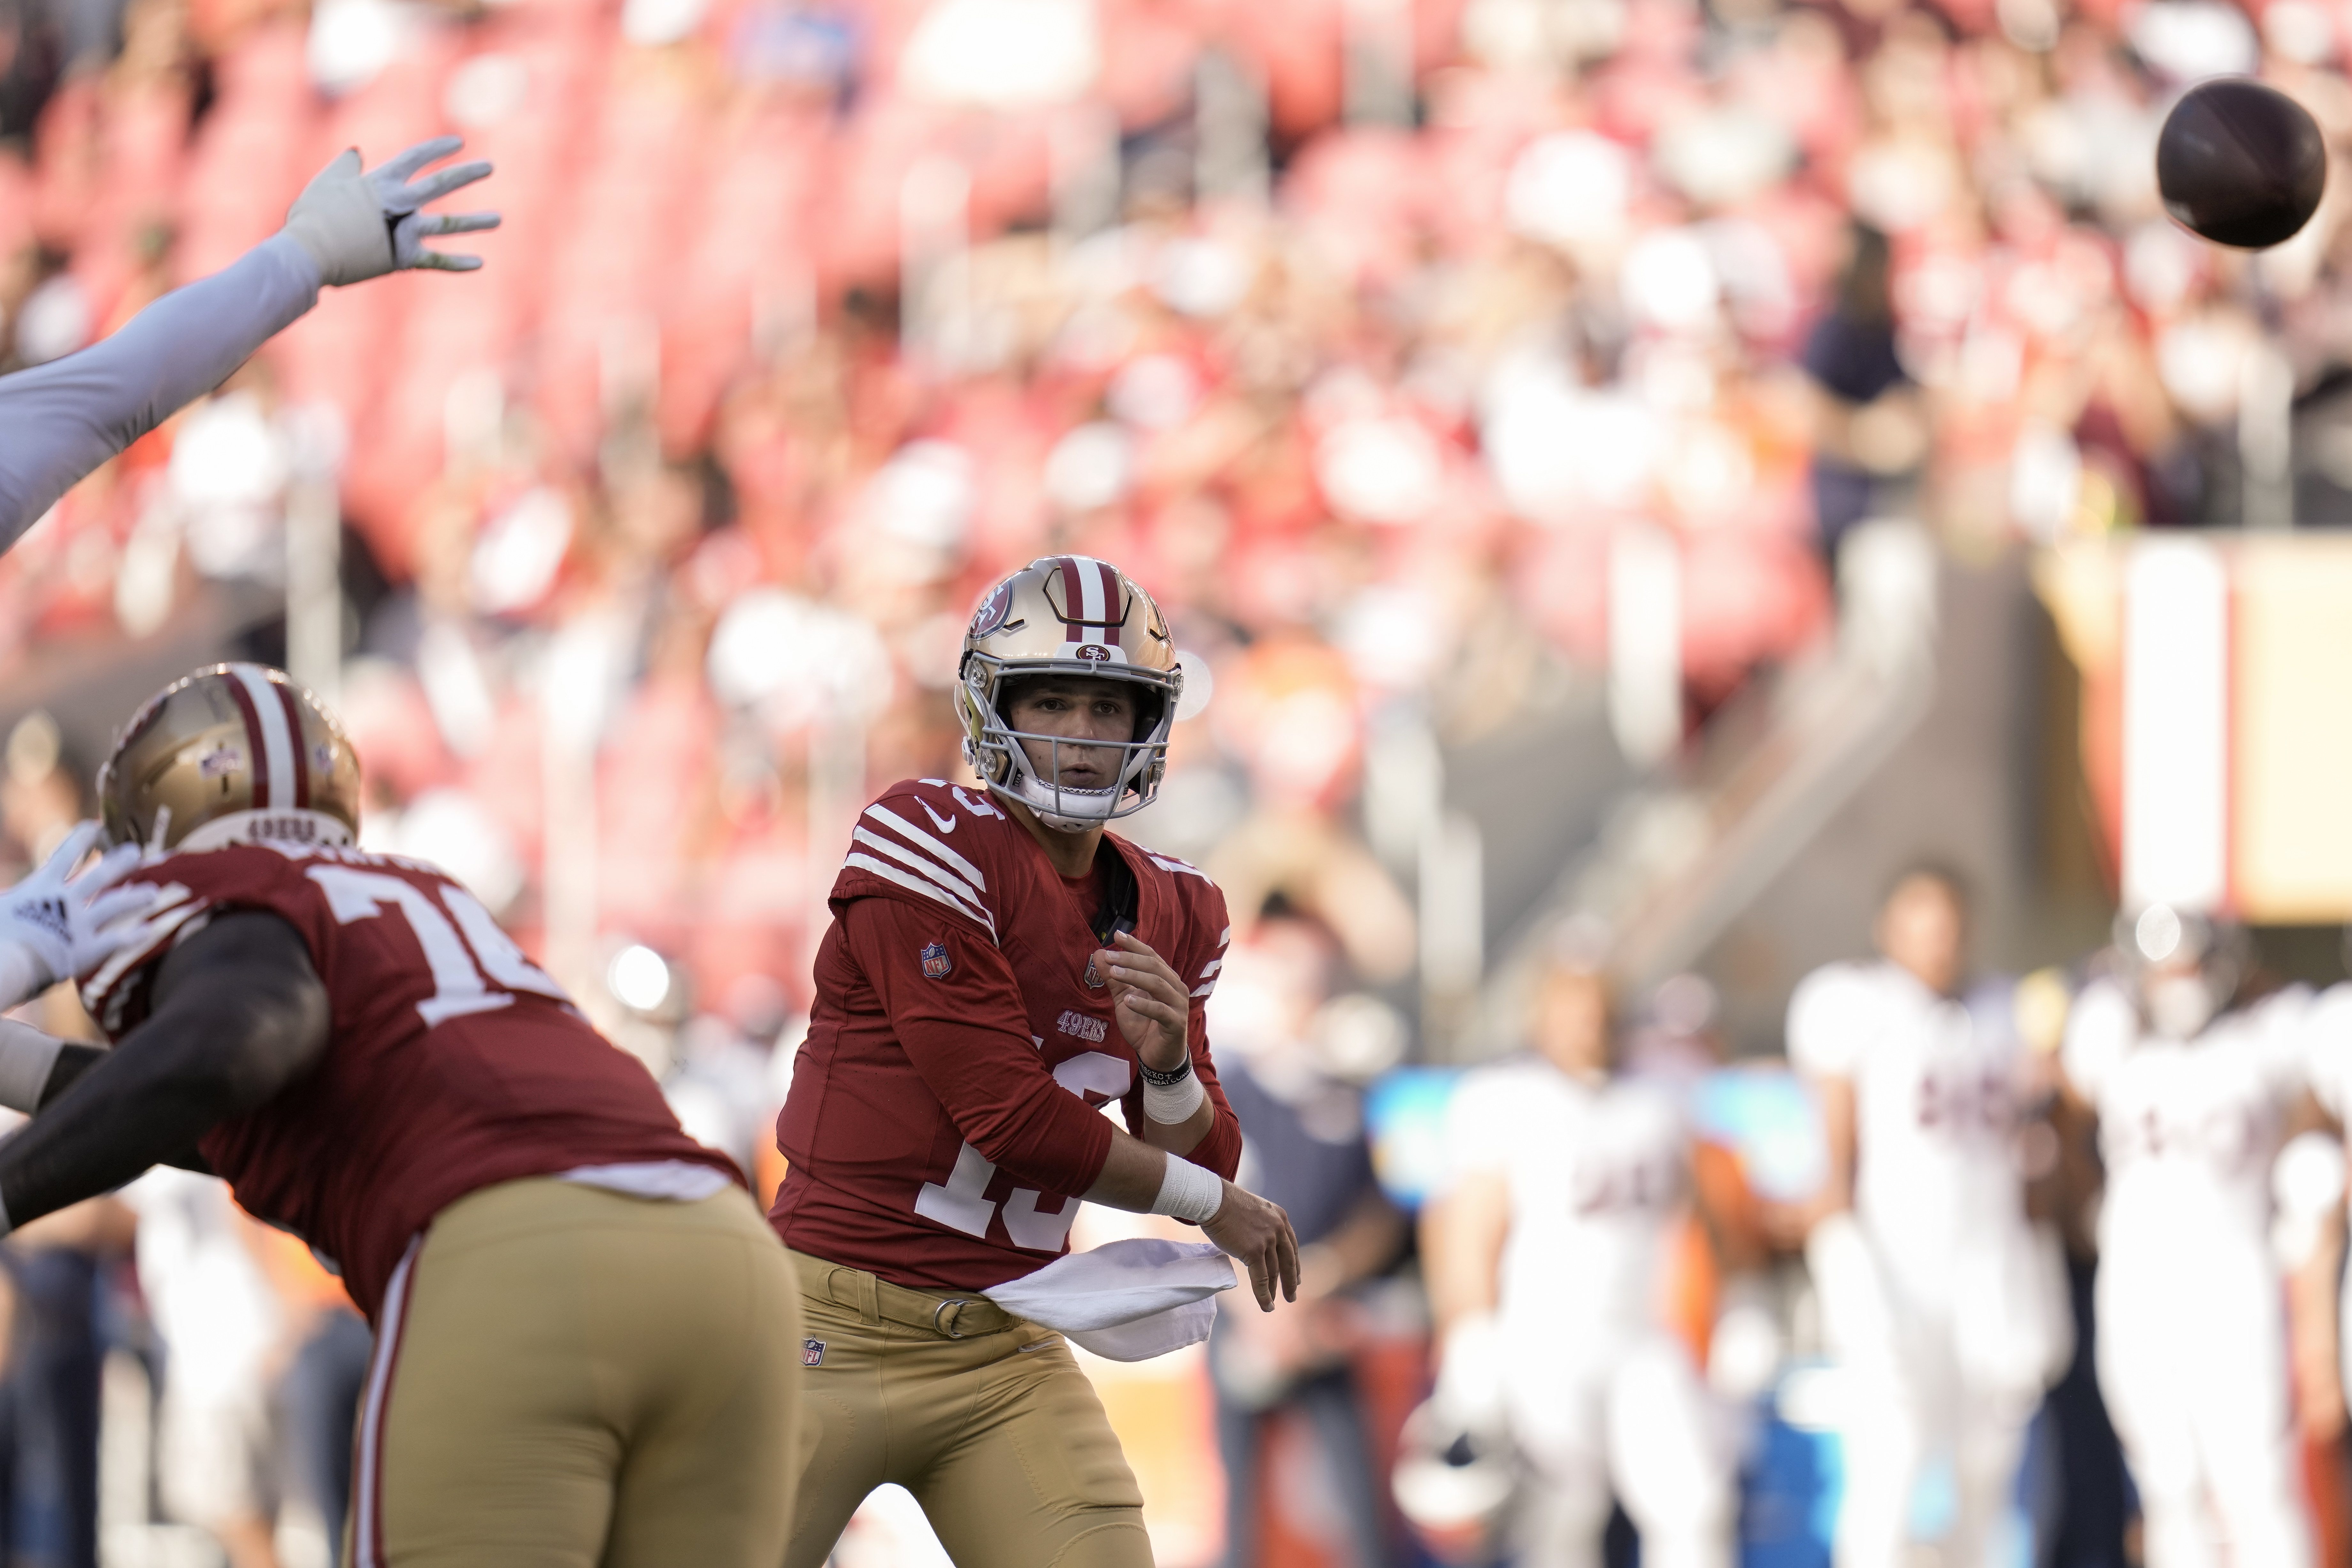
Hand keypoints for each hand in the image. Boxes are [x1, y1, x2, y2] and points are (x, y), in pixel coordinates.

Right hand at [0, 824, 155, 1007]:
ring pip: (116, 904)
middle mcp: (66, 901)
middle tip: (135, 852)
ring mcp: (80, 924)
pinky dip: (136, 934)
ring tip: (152, 892)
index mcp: (41, 887)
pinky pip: (119, 940)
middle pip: (100, 875)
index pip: (65, 855)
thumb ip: (8, 896)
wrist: (5, 964)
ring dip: (135, 896)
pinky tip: (150, 929)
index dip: (80, 839)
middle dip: (119, 862)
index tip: (93, 826)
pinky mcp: (89, 949)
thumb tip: (5, 895)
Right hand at [282, 136, 499, 286]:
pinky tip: (480, 263)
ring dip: (476, 221)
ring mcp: (404, 230)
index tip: (457, 143)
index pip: (415, 157)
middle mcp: (399, 203)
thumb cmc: (311, 216)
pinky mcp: (404, 257)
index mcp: (380, 182)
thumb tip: (356, 152)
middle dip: (466, 173)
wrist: (309, 250)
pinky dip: (458, 263)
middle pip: (440, 184)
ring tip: (499, 219)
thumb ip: (343, 167)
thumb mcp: (324, 182)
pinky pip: (437, 261)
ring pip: (448, 223)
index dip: (437, 148)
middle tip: (489, 167)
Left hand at [1098, 930, 1188, 1072]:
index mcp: (1164, 978)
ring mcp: (1178, 1005)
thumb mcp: (1124, 999)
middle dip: (1130, 958)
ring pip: (1158, 983)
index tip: (1116, 936)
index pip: (1151, 955)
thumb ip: (1113, 979)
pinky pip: (1161, 1011)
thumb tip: (1098, 954)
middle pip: (1154, 966)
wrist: (1158, 1057)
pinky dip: (1144, 1005)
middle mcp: (1175, 987)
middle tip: (1110, 956)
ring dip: (1135, 976)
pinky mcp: (1176, 1024)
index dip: (1134, 945)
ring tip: (1115, 973)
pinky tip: (1129, 1001)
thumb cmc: (1144, 1026)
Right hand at [1201, 1181, 1299, 1311]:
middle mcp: (1278, 1229)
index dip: (1294, 1264)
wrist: (1214, 1199)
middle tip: (1292, 1295)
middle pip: (1289, 1261)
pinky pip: (1261, 1278)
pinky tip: (1266, 1305)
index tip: (1296, 1277)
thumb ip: (1262, 1224)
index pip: (1292, 1246)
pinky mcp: (1254, 1251)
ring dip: (1274, 1290)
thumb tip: (1259, 1239)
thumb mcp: (1254, 1210)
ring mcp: (1267, 1240)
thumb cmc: (1226, 1203)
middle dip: (1291, 1281)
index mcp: (1280, 1218)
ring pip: (1274, 1272)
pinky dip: (1264, 1295)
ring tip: (1273, 1304)